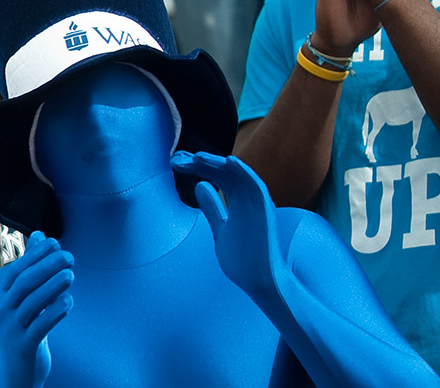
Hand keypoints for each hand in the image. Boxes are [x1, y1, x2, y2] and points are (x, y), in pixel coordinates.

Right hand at [0, 231, 73, 387]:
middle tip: (69, 257)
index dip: (35, 254)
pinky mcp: (24, 344)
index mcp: (3, 295)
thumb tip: (40, 235)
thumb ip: (33, 267)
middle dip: (47, 266)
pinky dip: (55, 311)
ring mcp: (13, 328)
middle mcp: (4, 309)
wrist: (18, 368)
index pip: (17, 269)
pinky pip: (41, 325)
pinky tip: (69, 301)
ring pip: (32, 302)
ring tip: (71, 275)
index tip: (55, 243)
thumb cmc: (26, 327)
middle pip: (24, 282)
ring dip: (53, 286)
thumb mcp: (27, 297)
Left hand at [171, 152, 284, 302]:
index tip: (174, 162)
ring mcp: (256, 204)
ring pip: (237, 175)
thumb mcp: (220, 229)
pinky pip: (256, 187)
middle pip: (223, 172)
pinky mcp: (265, 212)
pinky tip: (229, 161)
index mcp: (236, 202)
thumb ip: (212, 209)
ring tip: (197, 156)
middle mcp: (246, 199)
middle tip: (176, 159)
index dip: (197, 167)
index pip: (216, 177)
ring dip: (218, 163)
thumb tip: (199, 185)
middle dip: (200, 163)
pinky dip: (245, 172)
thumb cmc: (242, 260)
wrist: (260, 283)